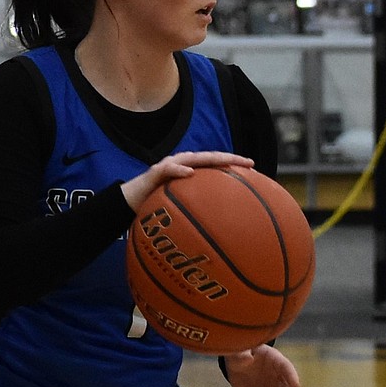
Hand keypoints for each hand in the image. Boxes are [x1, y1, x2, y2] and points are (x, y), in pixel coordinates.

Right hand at [121, 150, 252, 214]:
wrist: (130, 201)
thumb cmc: (158, 205)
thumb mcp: (182, 207)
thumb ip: (197, 210)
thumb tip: (220, 228)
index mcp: (192, 171)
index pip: (216, 165)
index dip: (234, 165)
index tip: (255, 169)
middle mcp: (184, 164)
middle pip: (211, 158)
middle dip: (230, 158)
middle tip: (250, 162)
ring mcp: (170, 165)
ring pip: (194, 158)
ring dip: (211, 159)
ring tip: (227, 161)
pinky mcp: (155, 172)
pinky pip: (168, 170)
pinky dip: (179, 171)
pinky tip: (190, 173)